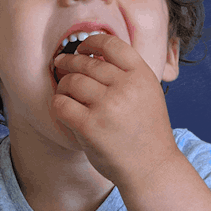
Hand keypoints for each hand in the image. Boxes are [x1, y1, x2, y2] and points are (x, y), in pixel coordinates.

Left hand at [50, 32, 179, 186]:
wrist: (152, 169)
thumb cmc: (146, 132)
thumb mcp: (148, 94)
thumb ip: (126, 74)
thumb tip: (90, 54)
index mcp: (142, 75)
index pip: (111, 44)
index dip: (91, 41)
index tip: (81, 49)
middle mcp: (126, 87)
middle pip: (86, 62)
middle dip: (69, 62)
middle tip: (60, 65)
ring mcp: (108, 106)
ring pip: (71, 82)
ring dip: (63, 85)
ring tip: (64, 92)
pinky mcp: (90, 126)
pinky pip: (61, 105)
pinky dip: (58, 105)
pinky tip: (63, 109)